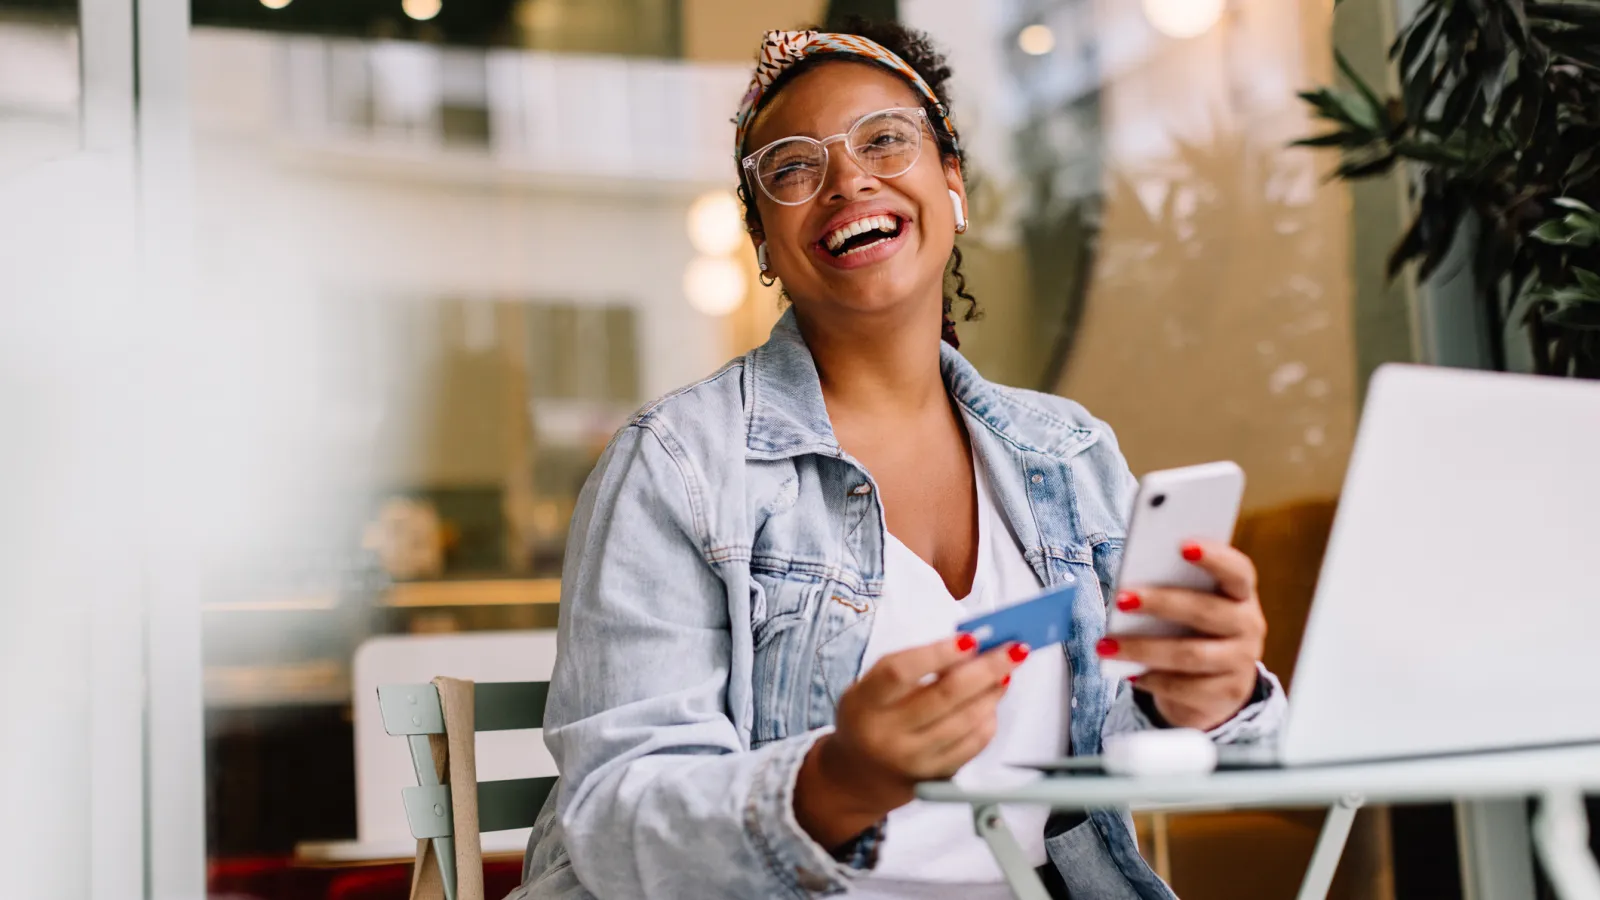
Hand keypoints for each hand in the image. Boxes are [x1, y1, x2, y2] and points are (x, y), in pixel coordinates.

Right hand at [793, 634, 1025, 848]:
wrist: (857, 778)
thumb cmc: (871, 718)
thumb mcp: (872, 688)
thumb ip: (912, 666)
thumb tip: (970, 646)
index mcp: (865, 703)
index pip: (900, 672)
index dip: (937, 654)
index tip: (970, 640)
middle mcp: (887, 735)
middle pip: (944, 696)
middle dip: (985, 669)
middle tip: (1012, 649)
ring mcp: (913, 760)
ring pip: (966, 721)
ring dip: (992, 693)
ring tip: (1005, 673)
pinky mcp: (936, 778)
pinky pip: (972, 745)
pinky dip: (988, 720)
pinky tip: (991, 703)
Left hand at [1098, 539, 1266, 730]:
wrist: (1215, 688)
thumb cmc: (1192, 631)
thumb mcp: (1189, 607)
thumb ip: (1172, 590)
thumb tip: (1131, 585)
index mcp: (1240, 594)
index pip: (1237, 571)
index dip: (1214, 557)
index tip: (1182, 545)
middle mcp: (1249, 625)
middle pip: (1206, 611)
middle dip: (1160, 603)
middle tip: (1120, 599)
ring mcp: (1242, 662)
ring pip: (1190, 654)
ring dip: (1142, 648)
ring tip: (1106, 645)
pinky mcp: (1227, 694)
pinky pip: (1185, 687)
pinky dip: (1152, 679)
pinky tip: (1128, 673)